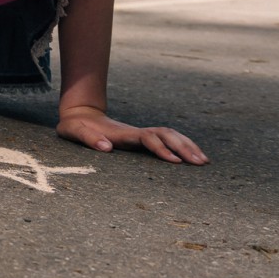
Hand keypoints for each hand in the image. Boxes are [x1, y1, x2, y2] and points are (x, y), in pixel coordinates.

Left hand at [57, 106, 208, 163]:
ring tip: (204, 161)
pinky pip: (167, 139)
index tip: (175, 161)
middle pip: (166, 134)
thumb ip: (88, 139)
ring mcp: (140, 134)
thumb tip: (106, 147)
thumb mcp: (74, 131)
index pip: (147, 139)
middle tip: (201, 163)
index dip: (161, 148)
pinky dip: (182, 145)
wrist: (79, 114)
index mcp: (121, 133)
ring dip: (187, 145)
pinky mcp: (141, 138)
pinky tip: (193, 155)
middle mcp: (135, 132)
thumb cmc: (75, 126)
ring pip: (170, 135)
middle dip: (184, 147)